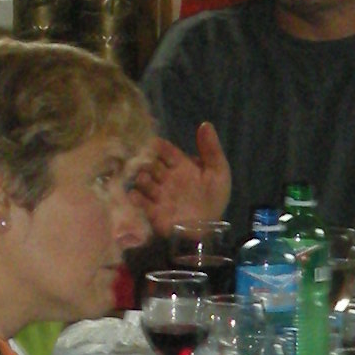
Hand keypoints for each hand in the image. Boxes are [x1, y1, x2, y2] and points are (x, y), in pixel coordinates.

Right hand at [132, 122, 231, 237]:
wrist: (208, 231)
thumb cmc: (213, 200)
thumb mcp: (218, 172)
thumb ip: (211, 149)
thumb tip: (205, 124)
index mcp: (181, 166)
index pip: (165, 150)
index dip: (158, 146)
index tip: (152, 143)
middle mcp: (167, 178)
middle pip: (151, 163)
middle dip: (146, 161)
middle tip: (144, 161)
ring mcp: (159, 194)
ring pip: (143, 180)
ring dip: (142, 178)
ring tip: (145, 179)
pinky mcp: (153, 211)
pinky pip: (139, 201)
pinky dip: (135, 197)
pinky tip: (136, 194)